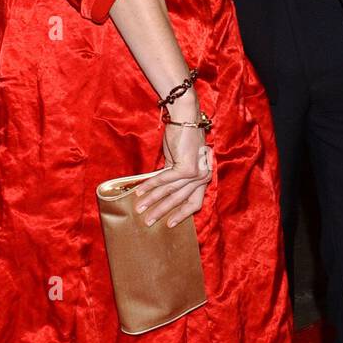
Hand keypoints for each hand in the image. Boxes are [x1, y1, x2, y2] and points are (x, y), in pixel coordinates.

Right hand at [135, 92, 213, 228]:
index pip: (195, 202)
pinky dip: (150, 186)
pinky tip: (139, 191)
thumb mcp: (179, 161)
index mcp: (204, 177)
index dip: (181, 214)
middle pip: (181, 201)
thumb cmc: (182, 137)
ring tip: (139, 208)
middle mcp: (203, 177)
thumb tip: (158, 191)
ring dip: (152, 201)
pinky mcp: (187, 168)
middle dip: (162, 212)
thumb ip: (173, 177)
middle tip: (147, 222)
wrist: (185, 118)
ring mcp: (197, 173)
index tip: (169, 224)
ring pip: (170, 192)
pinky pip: (164, 180)